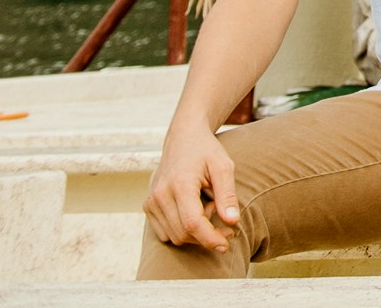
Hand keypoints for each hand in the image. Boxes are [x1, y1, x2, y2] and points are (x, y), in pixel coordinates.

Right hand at [143, 125, 241, 250]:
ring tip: (208, 207)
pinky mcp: (148, 206)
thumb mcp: (223, 167)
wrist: (183, 137)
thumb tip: (232, 222)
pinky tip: (194, 210)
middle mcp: (160, 195)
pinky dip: (182, 229)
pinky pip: (165, 232)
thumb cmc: (206, 151)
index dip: (209, 238)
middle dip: (207, 236)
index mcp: (180, 184)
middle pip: (183, 234)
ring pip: (173, 236)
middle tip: (226, 222)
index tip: (226, 244)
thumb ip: (228, 194)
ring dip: (195, 232)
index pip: (192, 223)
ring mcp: (151, 201)